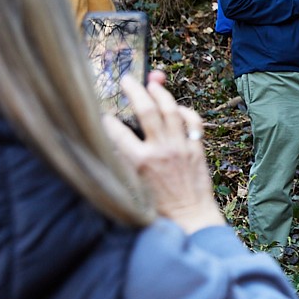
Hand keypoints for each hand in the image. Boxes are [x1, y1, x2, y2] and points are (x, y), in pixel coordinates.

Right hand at [104, 70, 225, 233]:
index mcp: (140, 162)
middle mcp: (161, 150)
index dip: (106, 121)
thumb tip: (114, 144)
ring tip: (151, 83)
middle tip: (126, 79)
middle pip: (146, 109)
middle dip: (134, 90)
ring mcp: (181, 147)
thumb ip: (124, 163)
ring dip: (160, 93)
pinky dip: (185, 111)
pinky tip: (176, 107)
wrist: (191, 218)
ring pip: (171, 110)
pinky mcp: (196, 149)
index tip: (102, 117)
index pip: (117, 131)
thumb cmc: (159, 209)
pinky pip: (192, 122)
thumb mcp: (133, 188)